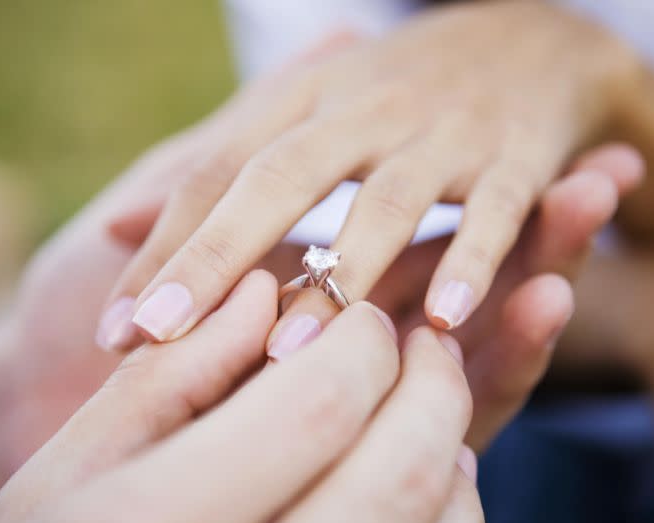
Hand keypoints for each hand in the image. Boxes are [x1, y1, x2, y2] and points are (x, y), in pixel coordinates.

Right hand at [0, 272, 483, 522]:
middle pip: (402, 476)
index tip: (361, 315)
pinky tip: (424, 503)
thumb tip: (268, 293)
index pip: (316, 406)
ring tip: (428, 413)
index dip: (362, 343)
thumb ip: (167, 379)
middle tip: (422, 346)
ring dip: (453, 461)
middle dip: (433, 389)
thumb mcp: (53, 479)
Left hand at [99, 0, 639, 351]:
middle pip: (279, 178)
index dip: (160, 246)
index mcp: (302, 103)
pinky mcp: (518, 155)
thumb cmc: (400, 93)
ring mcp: (444, 130)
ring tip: (286, 351)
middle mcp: (364, 108)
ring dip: (338, 274)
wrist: (541, 41)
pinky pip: (496, 210)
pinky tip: (443, 321)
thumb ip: (217, 164)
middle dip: (215, 258)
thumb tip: (121, 222)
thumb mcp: (300, 113)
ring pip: (386, 199)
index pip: (215, 171)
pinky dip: (473, 261)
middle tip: (156, 337)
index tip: (112, 330)